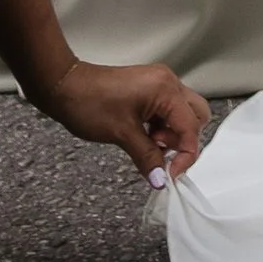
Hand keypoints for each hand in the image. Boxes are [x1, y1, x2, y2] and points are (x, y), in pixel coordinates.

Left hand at [37, 53, 209, 183]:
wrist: (66, 87)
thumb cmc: (91, 103)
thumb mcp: (122, 135)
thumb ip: (147, 157)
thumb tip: (161, 179)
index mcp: (166, 89)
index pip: (191, 126)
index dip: (185, 154)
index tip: (170, 174)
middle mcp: (168, 83)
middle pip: (196, 115)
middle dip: (183, 140)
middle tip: (160, 153)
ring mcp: (159, 84)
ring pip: (182, 114)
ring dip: (170, 134)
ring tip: (147, 143)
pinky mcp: (149, 89)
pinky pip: (167, 111)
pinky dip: (161, 127)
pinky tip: (144, 136)